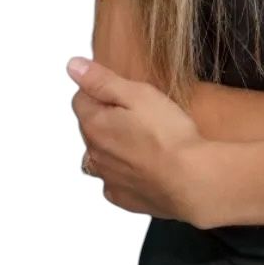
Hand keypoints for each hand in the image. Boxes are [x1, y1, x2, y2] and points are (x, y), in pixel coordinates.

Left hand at [67, 56, 207, 225]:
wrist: (190, 179)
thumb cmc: (168, 134)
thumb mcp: (138, 94)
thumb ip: (102, 80)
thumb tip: (73, 66)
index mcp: (95, 125)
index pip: (81, 99)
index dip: (100, 89)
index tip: (123, 89)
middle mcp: (94, 155)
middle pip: (91, 127)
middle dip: (107, 116)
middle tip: (140, 110)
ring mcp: (108, 179)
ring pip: (101, 155)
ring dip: (114, 145)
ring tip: (144, 137)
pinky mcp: (123, 198)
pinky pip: (115, 180)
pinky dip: (125, 170)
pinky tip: (146, 163)